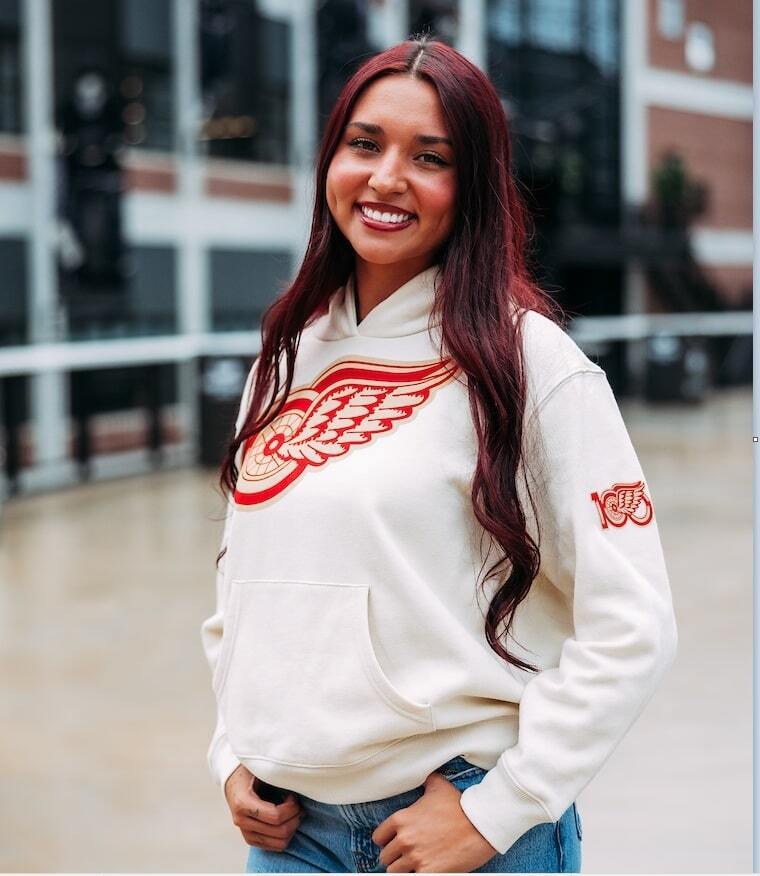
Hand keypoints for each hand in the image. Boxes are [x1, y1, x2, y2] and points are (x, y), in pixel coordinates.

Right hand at [224, 765, 303, 850]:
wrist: (232, 780)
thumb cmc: (249, 771)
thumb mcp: (260, 769)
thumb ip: (275, 776)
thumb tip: (298, 780)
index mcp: (243, 803)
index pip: (276, 816)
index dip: (291, 807)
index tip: (293, 796)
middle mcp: (242, 821)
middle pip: (281, 831)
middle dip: (296, 817)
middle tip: (297, 804)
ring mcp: (245, 832)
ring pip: (280, 843)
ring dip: (292, 827)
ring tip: (292, 812)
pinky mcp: (250, 839)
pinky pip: (275, 846)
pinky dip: (286, 835)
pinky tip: (285, 819)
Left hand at [371, 771, 497, 872]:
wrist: (480, 826)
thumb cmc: (460, 805)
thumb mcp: (439, 786)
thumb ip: (426, 780)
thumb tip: (423, 772)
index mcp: (402, 819)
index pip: (378, 837)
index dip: (386, 839)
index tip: (394, 841)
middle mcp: (405, 839)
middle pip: (385, 857)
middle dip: (395, 856)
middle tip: (406, 854)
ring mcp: (415, 858)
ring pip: (394, 872)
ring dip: (403, 868)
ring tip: (413, 864)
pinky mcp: (428, 873)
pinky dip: (415, 875)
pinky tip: (424, 868)